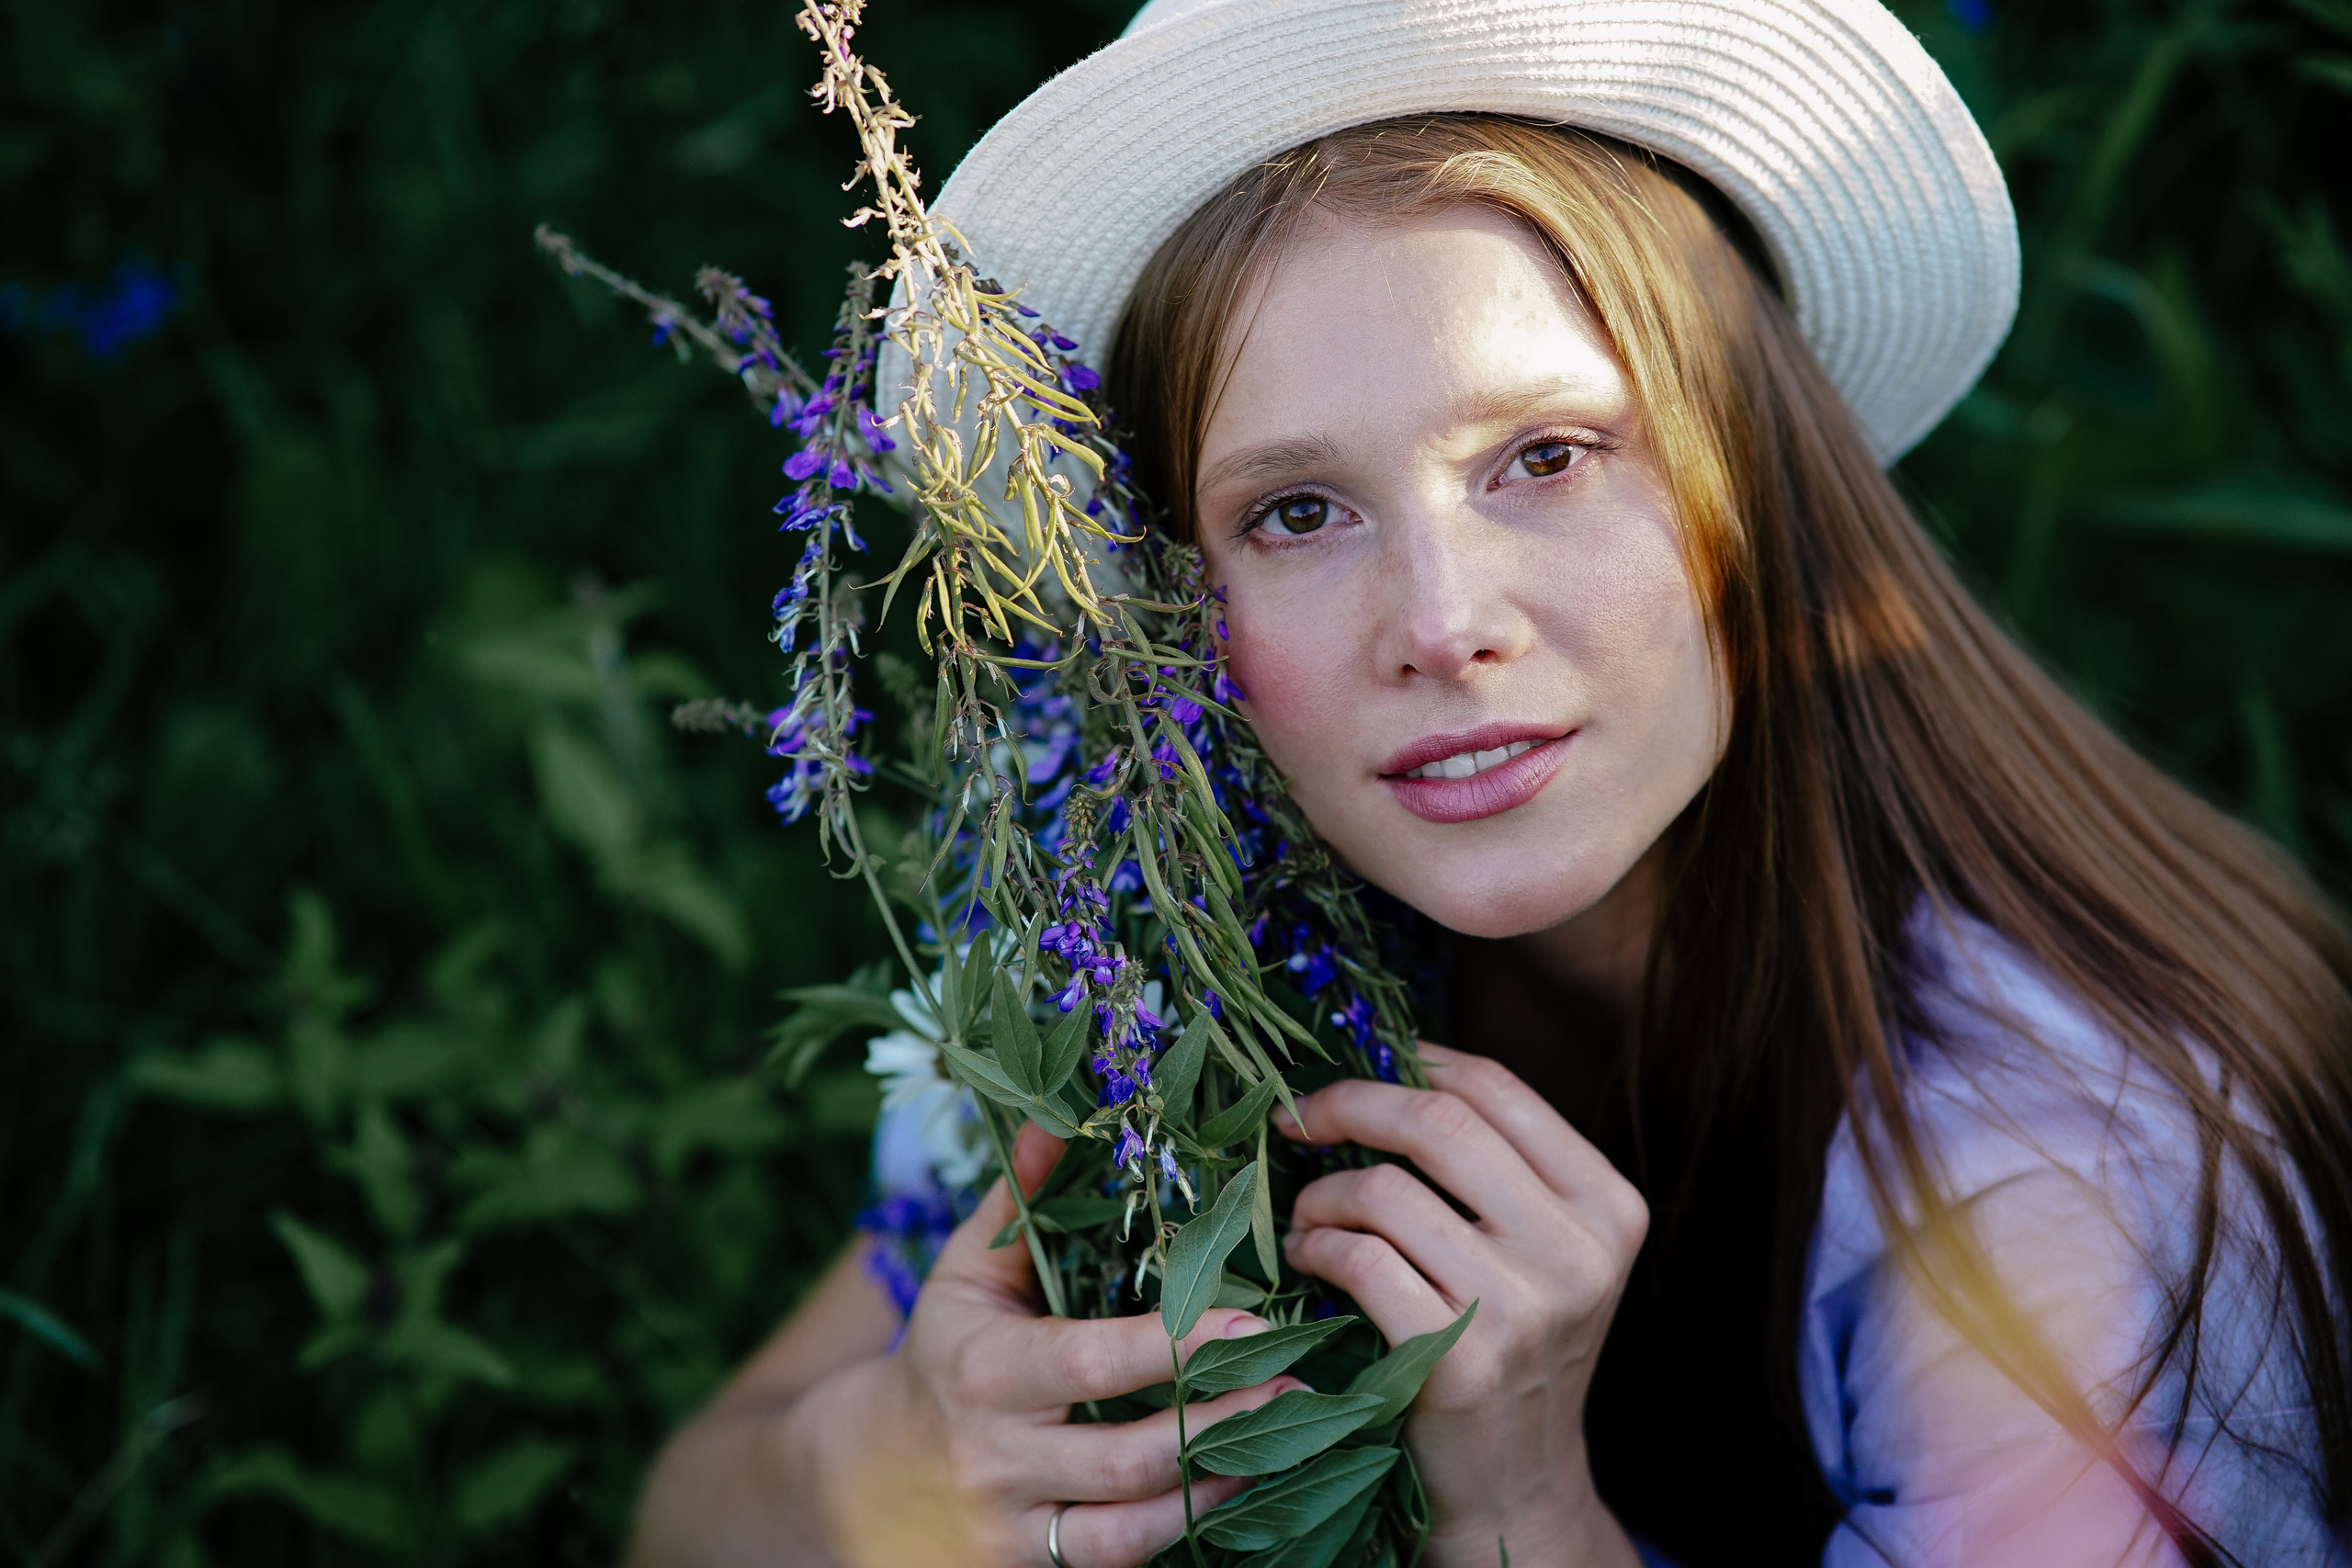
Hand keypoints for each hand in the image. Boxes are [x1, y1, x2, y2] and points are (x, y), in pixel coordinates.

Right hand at [792, 1123, 1301, 1567]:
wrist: (870, 1482)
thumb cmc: (944, 1353)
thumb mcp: (966, 1272)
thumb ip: (1019, 1201)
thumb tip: (1061, 1119)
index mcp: (984, 1370)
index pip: (1091, 1362)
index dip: (1177, 1348)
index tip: (1255, 1320)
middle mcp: (996, 1456)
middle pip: (1126, 1455)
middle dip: (1221, 1424)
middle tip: (1301, 1384)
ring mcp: (1013, 1528)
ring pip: (1129, 1529)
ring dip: (1217, 1489)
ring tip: (1289, 1440)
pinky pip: (1118, 1564)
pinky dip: (1183, 1534)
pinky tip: (1239, 1493)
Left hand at [1274, 1043, 1648, 1567]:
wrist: (1520, 1485)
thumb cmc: (1515, 1345)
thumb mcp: (1546, 1251)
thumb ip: (1498, 1165)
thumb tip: (1399, 1060)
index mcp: (1608, 1205)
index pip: (1497, 1088)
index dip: (1411, 1061)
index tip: (1357, 1066)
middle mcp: (1577, 1251)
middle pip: (1438, 1124)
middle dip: (1349, 1105)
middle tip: (1299, 1119)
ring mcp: (1521, 1309)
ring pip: (1386, 1190)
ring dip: (1322, 1192)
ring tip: (1308, 1213)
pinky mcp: (1457, 1361)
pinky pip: (1359, 1259)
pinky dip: (1315, 1245)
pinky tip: (1308, 1256)